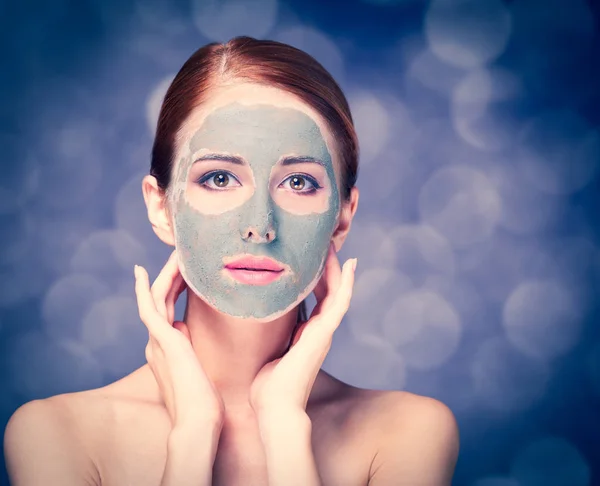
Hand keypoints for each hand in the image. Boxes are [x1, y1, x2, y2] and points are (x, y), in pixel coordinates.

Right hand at [134, 250, 224, 428]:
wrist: (199, 422)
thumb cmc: (205, 402)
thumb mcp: (198, 369)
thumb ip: (191, 350)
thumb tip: (189, 330)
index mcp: (167, 349)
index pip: (167, 310)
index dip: (173, 288)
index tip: (182, 273)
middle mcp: (157, 343)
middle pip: (160, 300)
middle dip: (168, 276)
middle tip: (179, 254)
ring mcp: (156, 342)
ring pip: (155, 298)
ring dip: (162, 274)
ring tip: (175, 253)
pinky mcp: (161, 341)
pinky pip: (150, 306)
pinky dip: (145, 288)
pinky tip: (144, 271)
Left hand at [249, 243, 356, 416]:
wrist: (275, 409)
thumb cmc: (268, 388)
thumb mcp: (268, 354)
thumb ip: (272, 339)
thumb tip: (259, 326)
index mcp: (307, 335)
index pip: (317, 300)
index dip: (317, 278)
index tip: (311, 258)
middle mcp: (320, 332)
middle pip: (329, 292)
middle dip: (328, 268)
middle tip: (325, 244)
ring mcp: (325, 332)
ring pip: (337, 292)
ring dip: (337, 268)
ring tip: (334, 245)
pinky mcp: (324, 333)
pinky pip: (340, 303)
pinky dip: (347, 283)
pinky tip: (350, 264)